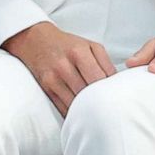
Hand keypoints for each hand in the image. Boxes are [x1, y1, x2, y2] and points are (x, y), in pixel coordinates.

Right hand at [1, 21, 116, 115]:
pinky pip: (63, 108)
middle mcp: (64, 66)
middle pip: (87, 93)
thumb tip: (117, 86)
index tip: (117, 98)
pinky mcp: (46, 89)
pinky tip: (83, 113)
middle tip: (110, 110)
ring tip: (98, 114)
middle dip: (100, 103)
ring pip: (75, 104)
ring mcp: (53, 79)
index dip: (109, 91)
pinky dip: (75, 112)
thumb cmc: (69, 45)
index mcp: (79, 53)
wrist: (37, 40)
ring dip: (87, 110)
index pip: (98, 79)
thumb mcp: (91, 46)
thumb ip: (106, 64)